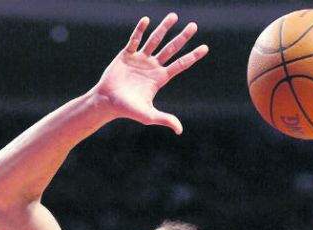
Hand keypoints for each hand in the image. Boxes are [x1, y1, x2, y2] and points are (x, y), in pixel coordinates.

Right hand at [92, 13, 208, 134]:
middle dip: (183, 37)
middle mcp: (152, 66)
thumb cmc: (127, 110)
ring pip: (155, 40)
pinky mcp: (126, 55)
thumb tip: (179, 130)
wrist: (107, 102)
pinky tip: (146, 20)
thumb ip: (164, 119)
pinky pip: (135, 40)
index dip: (193, 56)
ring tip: (174, 16)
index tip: (205, 48)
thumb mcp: (148, 116)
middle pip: (171, 49)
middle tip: (194, 25)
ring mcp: (139, 59)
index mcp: (159, 78)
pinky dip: (140, 30)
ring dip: (164, 28)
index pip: (180, 64)